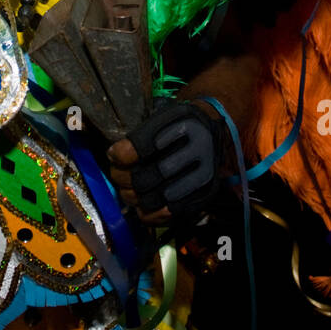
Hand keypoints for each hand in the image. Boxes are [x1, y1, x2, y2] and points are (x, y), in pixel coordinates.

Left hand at [108, 100, 231, 225]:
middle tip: (118, 174)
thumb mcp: (164, 115)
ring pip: (153, 199)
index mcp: (184, 125)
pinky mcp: (203, 196)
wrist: (217, 135)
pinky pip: (168, 214)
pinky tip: (143, 204)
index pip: (144, 146)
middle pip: (146, 177)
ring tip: (128, 188)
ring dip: (132, 197)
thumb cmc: (182, 125)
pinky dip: (149, 213)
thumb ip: (141, 133)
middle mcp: (197, 151)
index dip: (122, 155)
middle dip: (123, 178)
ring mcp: (201, 177)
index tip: (113, 154)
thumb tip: (114, 156)